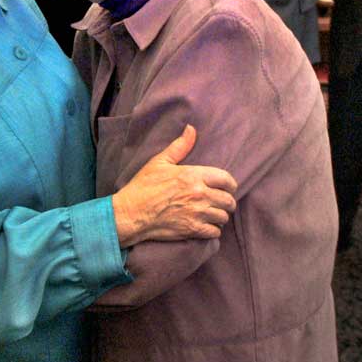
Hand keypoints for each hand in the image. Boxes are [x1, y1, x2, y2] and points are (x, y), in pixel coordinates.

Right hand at [112, 125, 237, 246]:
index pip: (226, 179)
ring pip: (223, 217)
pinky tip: (207, 226)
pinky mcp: (192, 230)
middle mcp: (199, 194)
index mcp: (194, 175)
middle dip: (227, 202)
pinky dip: (213, 230)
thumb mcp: (159, 161)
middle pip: (228, 200)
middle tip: (221, 203)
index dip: (230, 184)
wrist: (131, 213)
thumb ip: (180, 146)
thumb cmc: (143, 186)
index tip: (228, 187)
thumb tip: (191, 129)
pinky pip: (215, 232)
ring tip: (214, 214)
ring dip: (220, 216)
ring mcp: (197, 214)